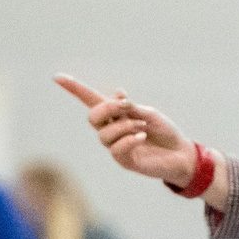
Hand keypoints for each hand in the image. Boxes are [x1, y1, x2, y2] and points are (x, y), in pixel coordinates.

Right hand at [55, 74, 195, 186]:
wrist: (181, 153)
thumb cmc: (164, 132)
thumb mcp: (148, 113)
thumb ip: (131, 107)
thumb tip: (118, 94)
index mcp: (115, 115)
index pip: (90, 100)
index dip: (74, 89)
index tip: (57, 77)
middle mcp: (111, 130)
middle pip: (92, 117)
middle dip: (108, 108)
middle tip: (128, 106)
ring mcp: (116, 147)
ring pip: (104, 134)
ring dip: (124, 126)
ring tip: (142, 126)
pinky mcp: (124, 161)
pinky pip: (116, 149)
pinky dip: (129, 139)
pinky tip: (142, 137)